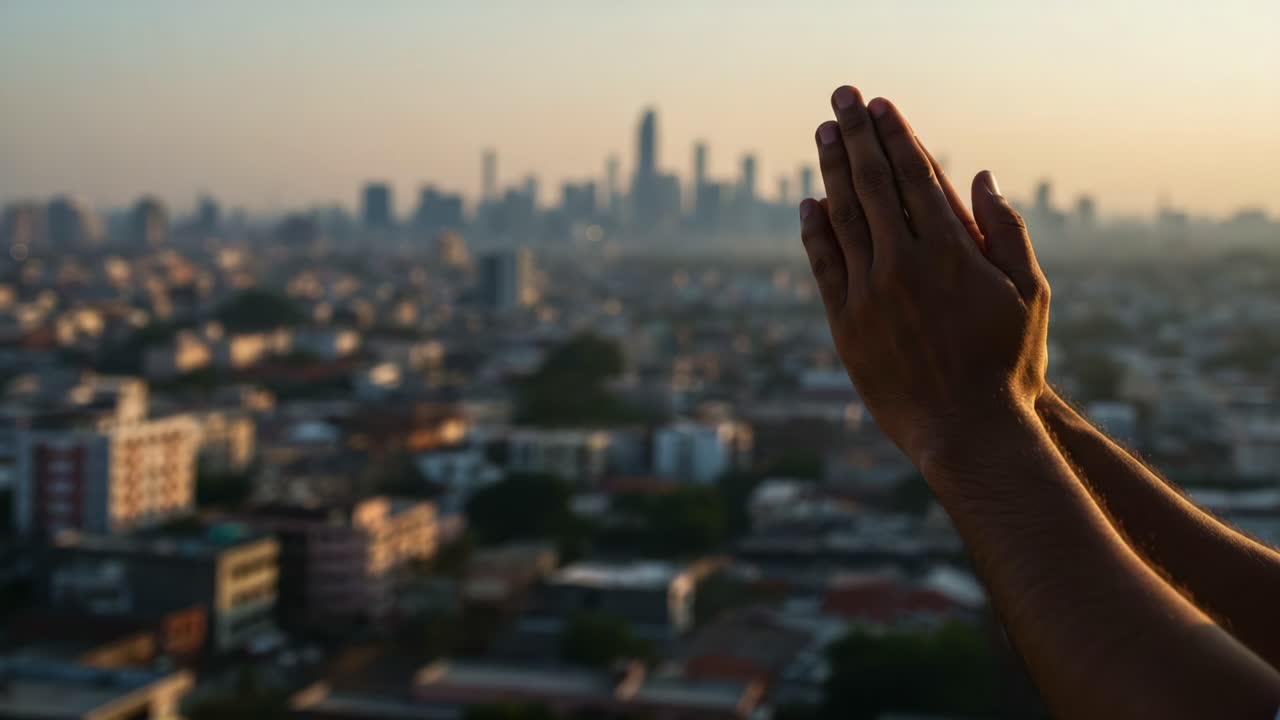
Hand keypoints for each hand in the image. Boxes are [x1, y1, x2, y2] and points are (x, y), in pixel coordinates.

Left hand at [798, 85, 1051, 472]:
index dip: (896, 137)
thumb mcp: (1029, 293)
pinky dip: (815, 233)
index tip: (881, 106)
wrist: (968, 431)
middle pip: (872, 186)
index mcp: (951, 251)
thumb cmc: (1008, 365)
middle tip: (842, 99)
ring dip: (831, 172)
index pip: (915, 177)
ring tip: (824, 135)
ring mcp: (870, 294)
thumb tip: (981, 175)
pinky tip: (809, 205)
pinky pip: (826, 267)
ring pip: (843, 219)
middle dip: (857, 137)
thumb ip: (1006, 231)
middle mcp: (904, 265)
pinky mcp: (847, 324)